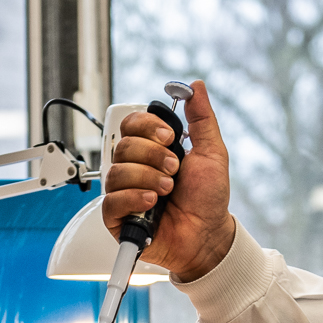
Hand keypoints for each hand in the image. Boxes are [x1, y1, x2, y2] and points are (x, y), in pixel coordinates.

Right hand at [102, 79, 236, 281]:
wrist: (208, 235)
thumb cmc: (209, 199)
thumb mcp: (212, 152)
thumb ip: (202, 119)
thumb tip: (196, 86)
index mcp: (152, 150)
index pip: (131, 125)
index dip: (147, 126)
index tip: (169, 136)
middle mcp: (136, 168)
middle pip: (124, 146)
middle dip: (153, 156)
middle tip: (174, 170)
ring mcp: (125, 192)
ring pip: (116, 171)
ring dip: (147, 178)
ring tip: (167, 191)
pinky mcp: (118, 217)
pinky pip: (110, 200)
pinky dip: (132, 198)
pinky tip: (151, 203)